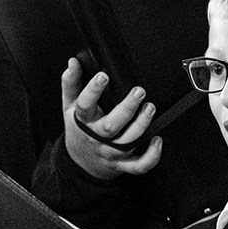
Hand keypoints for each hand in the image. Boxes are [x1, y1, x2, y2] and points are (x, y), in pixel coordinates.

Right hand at [61, 58, 161, 179]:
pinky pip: (138, 166)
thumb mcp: (69, 105)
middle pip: (111, 126)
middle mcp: (97, 137)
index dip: (93, 90)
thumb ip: (71, 83)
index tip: (103, 76)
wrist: (81, 161)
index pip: (85, 105)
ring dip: (141, 125)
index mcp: (83, 120)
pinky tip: (157, 140)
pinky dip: (151, 156)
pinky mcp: (123, 163)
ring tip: (150, 108)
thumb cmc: (78, 128)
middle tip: (139, 91)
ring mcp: (111, 152)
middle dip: (127, 108)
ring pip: (127, 143)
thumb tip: (73, 62)